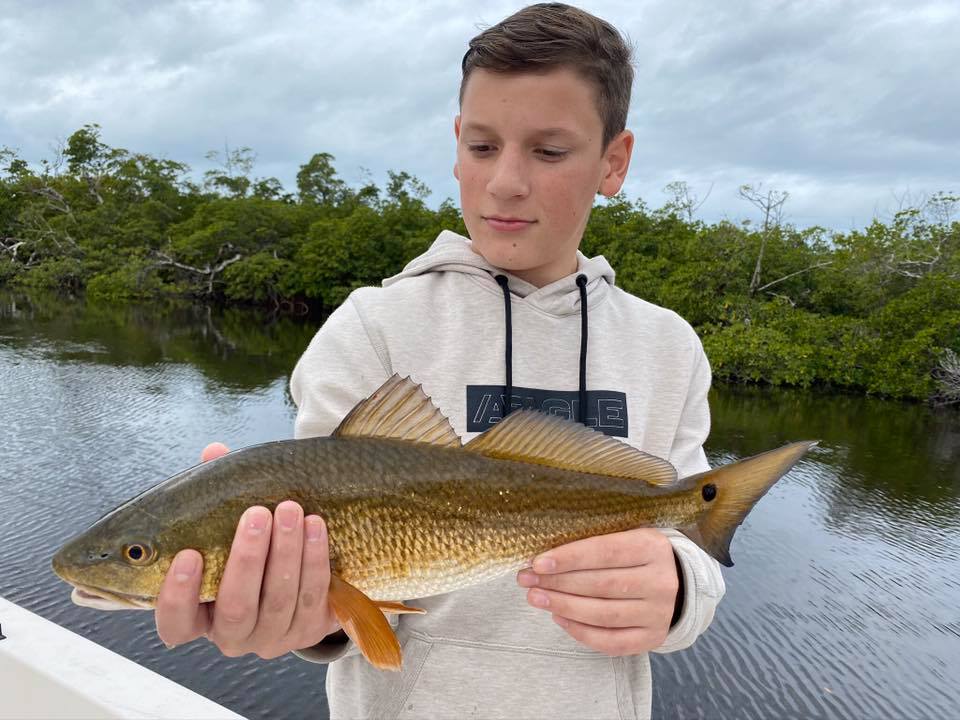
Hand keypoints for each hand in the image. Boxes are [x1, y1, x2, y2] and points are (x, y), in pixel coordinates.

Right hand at [155, 442, 338, 658]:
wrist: (302, 574)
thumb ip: (215, 492)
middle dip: (247, 559)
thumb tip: (214, 452)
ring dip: (287, 552)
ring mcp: (274, 637)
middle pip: (236, 609)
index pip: (175, 623)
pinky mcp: (310, 630)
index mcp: (200, 615)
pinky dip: (315, 560)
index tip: (188, 554)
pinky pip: (315, 597)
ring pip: (279, 601)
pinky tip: (316, 527)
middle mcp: (234, 635)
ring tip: (292, 509)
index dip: (177, 596)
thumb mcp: (228, 524)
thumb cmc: (253, 545)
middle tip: (257, 513)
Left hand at [517, 528, 679, 655]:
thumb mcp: (627, 536)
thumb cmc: (638, 555)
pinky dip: (581, 631)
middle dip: (558, 583)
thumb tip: (545, 557)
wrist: (679, 583)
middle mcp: (660, 582)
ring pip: (603, 614)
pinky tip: (559, 618)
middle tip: (527, 580)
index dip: (569, 558)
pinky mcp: (652, 638)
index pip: (605, 552)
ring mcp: (658, 613)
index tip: (537, 562)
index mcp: (652, 547)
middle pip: (601, 584)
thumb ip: (594, 543)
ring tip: (536, 597)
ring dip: (563, 606)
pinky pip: (611, 641)